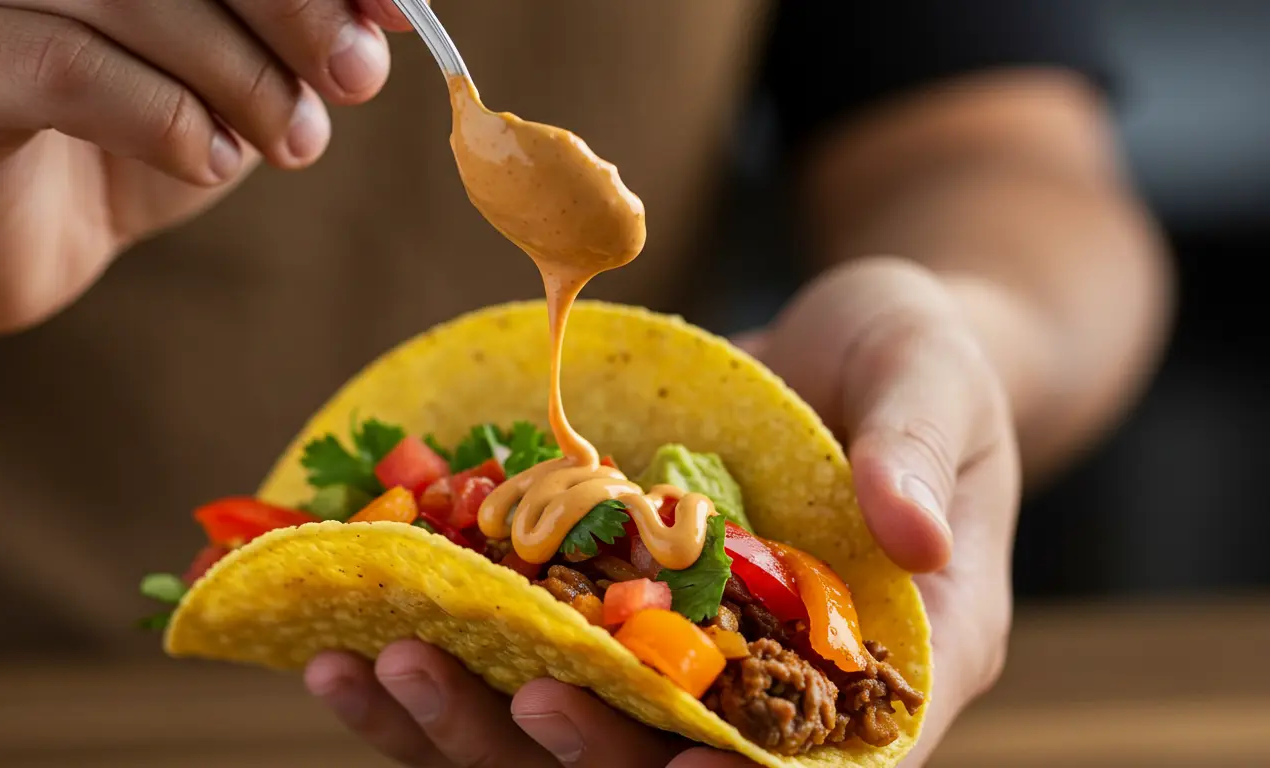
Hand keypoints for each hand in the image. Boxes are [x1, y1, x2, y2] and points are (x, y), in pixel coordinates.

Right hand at [0, 0, 405, 334]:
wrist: (6, 243)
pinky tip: (208, 161)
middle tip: (351, 79)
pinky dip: (165, 119)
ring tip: (290, 141)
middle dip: (292, 7)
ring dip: (241, 76)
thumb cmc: (124, 140)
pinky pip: (66, 66)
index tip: (395, 15)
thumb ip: (295, 29)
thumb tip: (387, 9)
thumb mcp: (234, 72)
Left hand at [303, 256, 1017, 765]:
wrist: (845, 344)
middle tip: (516, 695)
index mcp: (889, 664)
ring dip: (477, 727)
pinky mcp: (608, 617)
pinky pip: (524, 664)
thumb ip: (918, 449)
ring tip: (381, 666)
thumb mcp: (933, 376)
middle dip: (589, 750)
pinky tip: (345, 642)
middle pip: (673, 765)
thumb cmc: (918, 354)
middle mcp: (780, 690)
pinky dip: (443, 667)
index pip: (828, 764)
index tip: (675, 763)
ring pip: (577, 739)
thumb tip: (915, 535)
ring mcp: (683, 659)